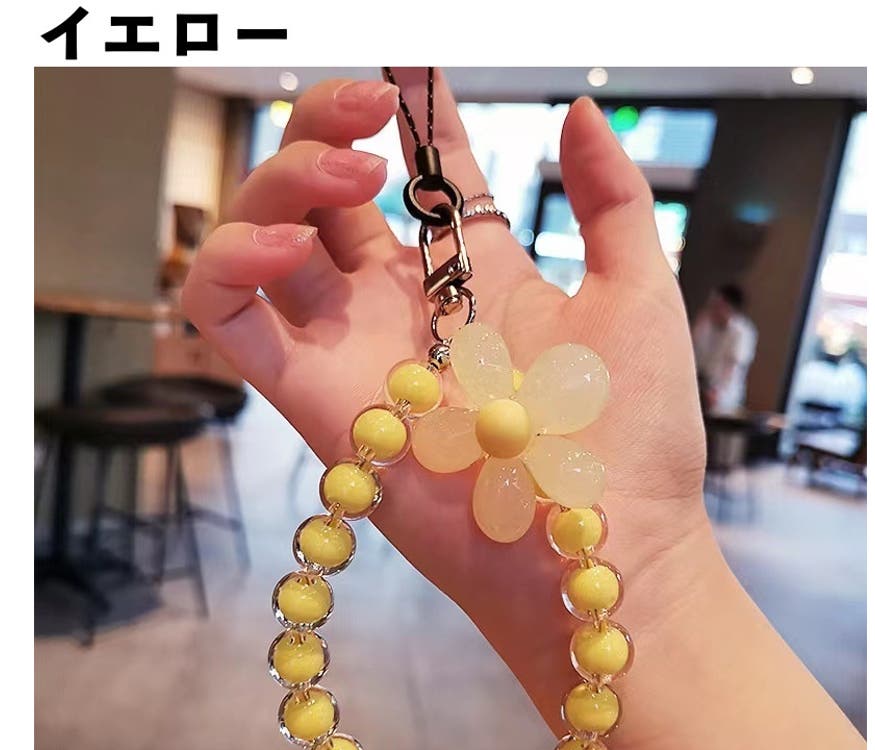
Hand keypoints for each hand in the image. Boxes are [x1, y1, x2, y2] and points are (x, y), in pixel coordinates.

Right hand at [182, 68, 708, 727]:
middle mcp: (401, 304)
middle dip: (328, 127)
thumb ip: (611, 200)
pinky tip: (284, 246)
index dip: (412, 112)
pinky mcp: (313, 400)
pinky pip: (229, 320)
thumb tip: (579, 110)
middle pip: (327, 190)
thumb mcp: (638, 294)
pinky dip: (228, 266)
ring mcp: (350, 348)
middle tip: (372, 115)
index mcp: (473, 275)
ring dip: (277, 183)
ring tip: (342, 173)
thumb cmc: (632, 435)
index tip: (412, 68)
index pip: (423, 174)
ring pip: (265, 239)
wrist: (601, 547)